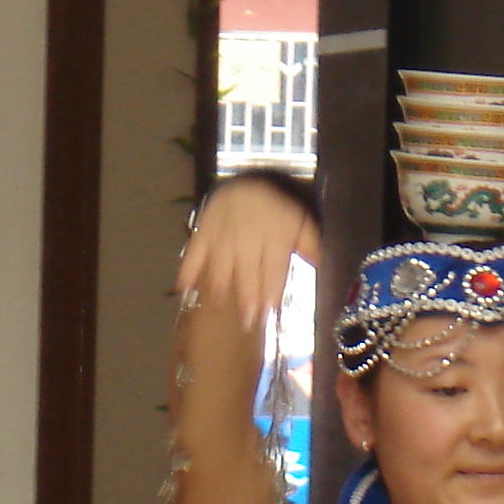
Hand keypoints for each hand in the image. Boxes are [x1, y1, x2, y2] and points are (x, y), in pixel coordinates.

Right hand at [178, 177, 321, 328]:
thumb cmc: (275, 208)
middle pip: (247, 271)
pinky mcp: (203, 231)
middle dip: (247, 298)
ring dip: (219, 287)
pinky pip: (194, 252)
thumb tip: (319, 266)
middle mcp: (247, 238)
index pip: (273, 268)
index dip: (271, 291)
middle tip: (247, 323)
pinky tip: (184, 289)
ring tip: (218, 307)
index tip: (269, 312)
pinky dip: (188, 270)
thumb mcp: (300, 221)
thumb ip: (310, 244)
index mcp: (274, 236)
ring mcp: (222, 235)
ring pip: (220, 264)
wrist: (246, 180)